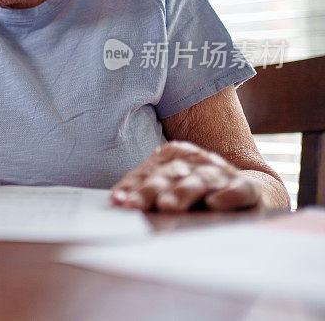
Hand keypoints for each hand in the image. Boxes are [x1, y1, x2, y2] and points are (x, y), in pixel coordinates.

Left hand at [111, 141, 261, 211]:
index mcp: (174, 157)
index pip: (149, 173)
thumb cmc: (195, 192)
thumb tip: (117, 201)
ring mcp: (222, 174)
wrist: (247, 191)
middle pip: (170, 175)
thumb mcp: (168, 188)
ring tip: (168, 206)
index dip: (133, 188)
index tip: (120, 203)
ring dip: (183, 193)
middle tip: (137, 205)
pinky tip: (214, 203)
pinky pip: (239, 190)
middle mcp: (196, 162)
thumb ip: (142, 191)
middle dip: (152, 190)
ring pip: (200, 181)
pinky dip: (227, 196)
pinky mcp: (248, 188)